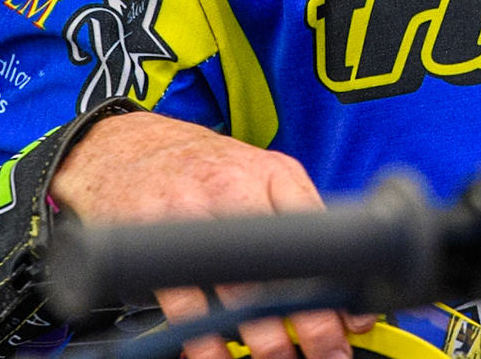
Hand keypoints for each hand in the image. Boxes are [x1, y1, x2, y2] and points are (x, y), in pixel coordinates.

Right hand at [51, 112, 376, 358]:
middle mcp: (237, 190)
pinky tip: (218, 354)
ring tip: (280, 358)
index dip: (340, 280)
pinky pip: (184, 300)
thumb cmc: (204, 167)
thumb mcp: (261, 172)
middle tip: (327, 351)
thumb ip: (298, 214)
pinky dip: (203, 337)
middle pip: (282, 266)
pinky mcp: (154, 239)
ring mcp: (193, 213)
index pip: (319, 231)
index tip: (353, 319)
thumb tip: (342, 276)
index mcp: (274, 174)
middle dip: (310, 320)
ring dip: (264, 336)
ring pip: (236, 288)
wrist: (127, 145)